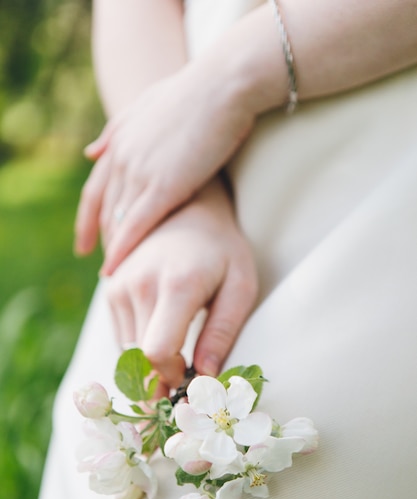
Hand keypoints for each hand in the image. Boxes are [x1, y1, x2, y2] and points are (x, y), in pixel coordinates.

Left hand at [74, 62, 254, 274]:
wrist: (224, 85)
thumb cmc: (197, 94)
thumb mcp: (146, 107)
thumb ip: (116, 131)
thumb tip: (90, 153)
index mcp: (119, 143)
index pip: (95, 192)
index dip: (87, 221)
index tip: (84, 243)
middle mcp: (121, 159)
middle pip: (103, 211)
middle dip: (101, 242)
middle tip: (106, 268)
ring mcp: (139, 173)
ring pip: (116, 222)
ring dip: (112, 251)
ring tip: (115, 279)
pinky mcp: (163, 186)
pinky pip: (135, 226)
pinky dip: (122, 251)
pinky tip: (116, 272)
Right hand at [104, 177, 257, 388]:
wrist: (188, 211)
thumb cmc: (223, 252)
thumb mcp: (240, 287)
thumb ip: (222, 333)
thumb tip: (205, 377)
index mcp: (177, 285)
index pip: (157, 351)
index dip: (172, 377)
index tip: (191, 380)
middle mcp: (140, 285)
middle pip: (138, 358)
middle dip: (159, 380)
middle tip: (185, 383)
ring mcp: (119, 286)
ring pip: (126, 351)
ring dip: (149, 366)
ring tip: (177, 360)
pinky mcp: (110, 289)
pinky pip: (120, 336)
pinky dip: (139, 349)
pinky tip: (163, 338)